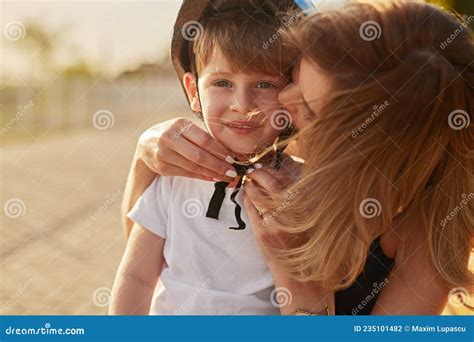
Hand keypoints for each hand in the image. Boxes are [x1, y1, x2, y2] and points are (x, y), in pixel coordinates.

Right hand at [136, 118, 235, 181]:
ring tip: (224, 177)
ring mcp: (163, 153)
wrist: (146, 143)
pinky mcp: (162, 166)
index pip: (205, 140)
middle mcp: (169, 137)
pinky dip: (201, 176)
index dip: (220, 151)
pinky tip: (211, 177)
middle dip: (218, 165)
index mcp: (179, 124)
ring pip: (193, 167)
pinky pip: (186, 173)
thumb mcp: (185, 128)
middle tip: (232, 172)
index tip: (232, 159)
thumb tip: (226, 154)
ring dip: (211, 173)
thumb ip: (202, 138)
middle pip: (199, 155)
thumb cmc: (173, 134)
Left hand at [243, 166, 334, 314]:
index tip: (266, 168)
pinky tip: (246, 195)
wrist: (304, 278)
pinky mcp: (262, 233)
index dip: (273, 172)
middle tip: (253, 171)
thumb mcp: (312, 221)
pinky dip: (247, 200)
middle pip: (270, 184)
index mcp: (305, 207)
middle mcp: (291, 213)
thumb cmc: (310, 248)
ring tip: (248, 181)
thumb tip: (283, 182)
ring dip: (250, 186)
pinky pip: (251, 210)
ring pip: (257, 196)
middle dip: (259, 174)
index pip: (285, 181)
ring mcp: (275, 223)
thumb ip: (300, 203)